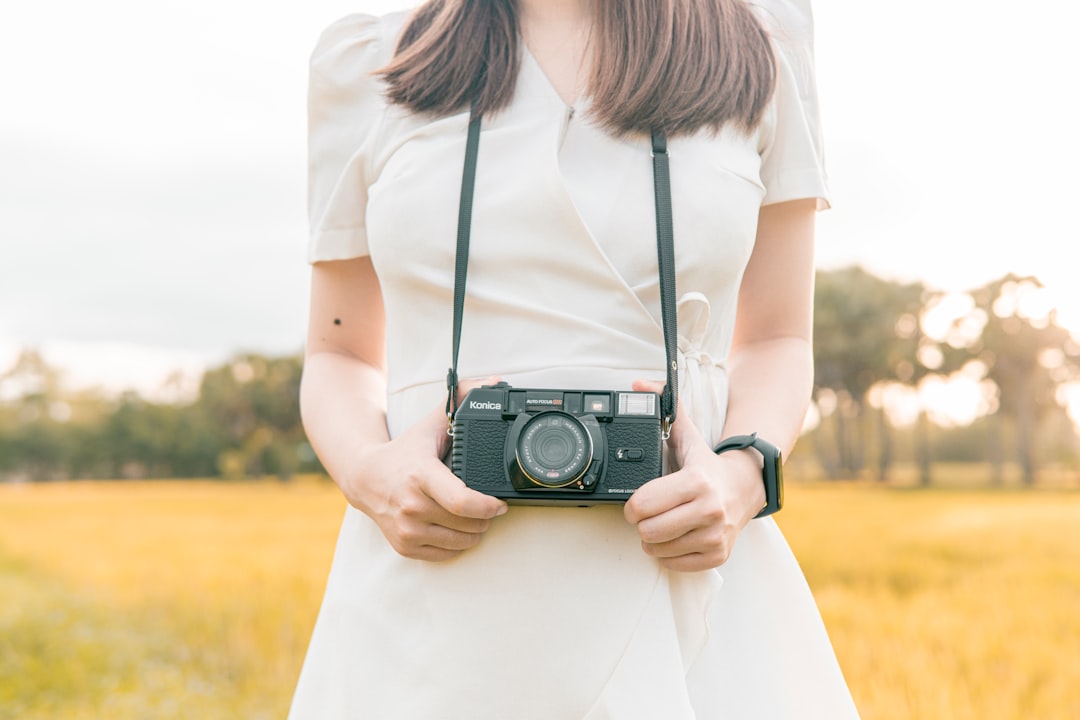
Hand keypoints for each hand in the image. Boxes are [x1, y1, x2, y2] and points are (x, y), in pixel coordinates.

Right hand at [340, 378, 507, 561]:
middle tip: (490, 507)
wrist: (364, 478)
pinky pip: (446, 555)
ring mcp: (407, 530)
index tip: (501, 503)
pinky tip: (456, 528)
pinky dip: (457, 544)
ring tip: (475, 517)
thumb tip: (490, 382)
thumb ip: (459, 401)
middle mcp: (412, 506)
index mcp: (422, 476)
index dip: (489, 507)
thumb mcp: (429, 425)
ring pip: (460, 542)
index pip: (463, 503)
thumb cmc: (404, 453)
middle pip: (468, 524)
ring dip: (475, 532)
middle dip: (487, 518)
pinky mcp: (405, 547)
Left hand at [623, 379, 766, 571]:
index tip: (636, 501)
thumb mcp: (687, 434)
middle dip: (642, 523)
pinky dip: (669, 554)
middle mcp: (709, 510)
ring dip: (654, 539)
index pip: (643, 504)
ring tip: (664, 523)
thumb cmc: (707, 463)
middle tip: (649, 514)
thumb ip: (664, 407)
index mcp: (696, 481)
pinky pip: (674, 564)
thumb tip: (639, 384)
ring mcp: (715, 535)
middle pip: (648, 531)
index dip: (631, 505)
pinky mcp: (718, 555)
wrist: (747, 487)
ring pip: (658, 549)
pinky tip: (677, 537)